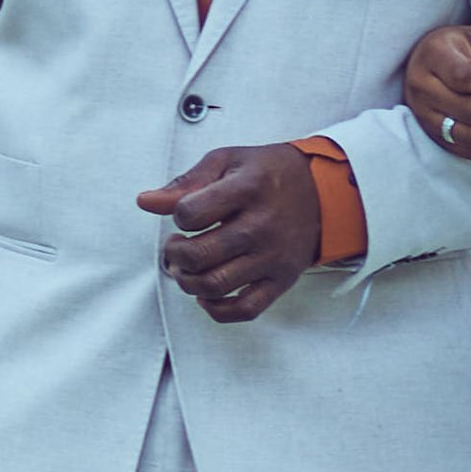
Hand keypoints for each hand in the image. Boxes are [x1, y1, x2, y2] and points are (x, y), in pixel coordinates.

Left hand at [136, 142, 321, 323]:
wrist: (325, 192)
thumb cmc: (270, 174)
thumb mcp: (229, 161)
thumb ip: (186, 182)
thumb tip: (145, 202)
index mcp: (248, 188)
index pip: (190, 213)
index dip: (177, 214)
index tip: (186, 213)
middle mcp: (262, 225)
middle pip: (199, 255)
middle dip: (173, 254)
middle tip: (176, 246)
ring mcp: (273, 257)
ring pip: (215, 286)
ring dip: (187, 282)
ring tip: (186, 268)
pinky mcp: (282, 280)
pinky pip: (245, 310)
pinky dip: (217, 309)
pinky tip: (207, 295)